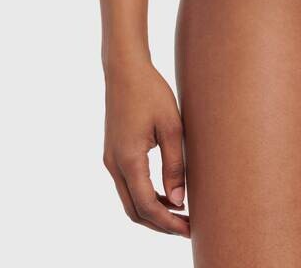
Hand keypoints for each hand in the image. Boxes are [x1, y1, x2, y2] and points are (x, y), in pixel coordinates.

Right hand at [102, 59, 189, 237]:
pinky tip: (166, 194)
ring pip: (129, 200)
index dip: (168, 223)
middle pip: (135, 211)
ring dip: (153, 212)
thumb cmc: (151, 92)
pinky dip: (145, 197)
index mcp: (128, 160)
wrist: (125, 70)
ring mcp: (111, 160)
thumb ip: (175, 165)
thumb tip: (178, 201)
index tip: (189, 229)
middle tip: (188, 228)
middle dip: (160, 224)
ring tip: (180, 214)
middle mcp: (114, 165)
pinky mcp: (113, 154)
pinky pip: (128, 186)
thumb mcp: (172, 126)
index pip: (147, 206)